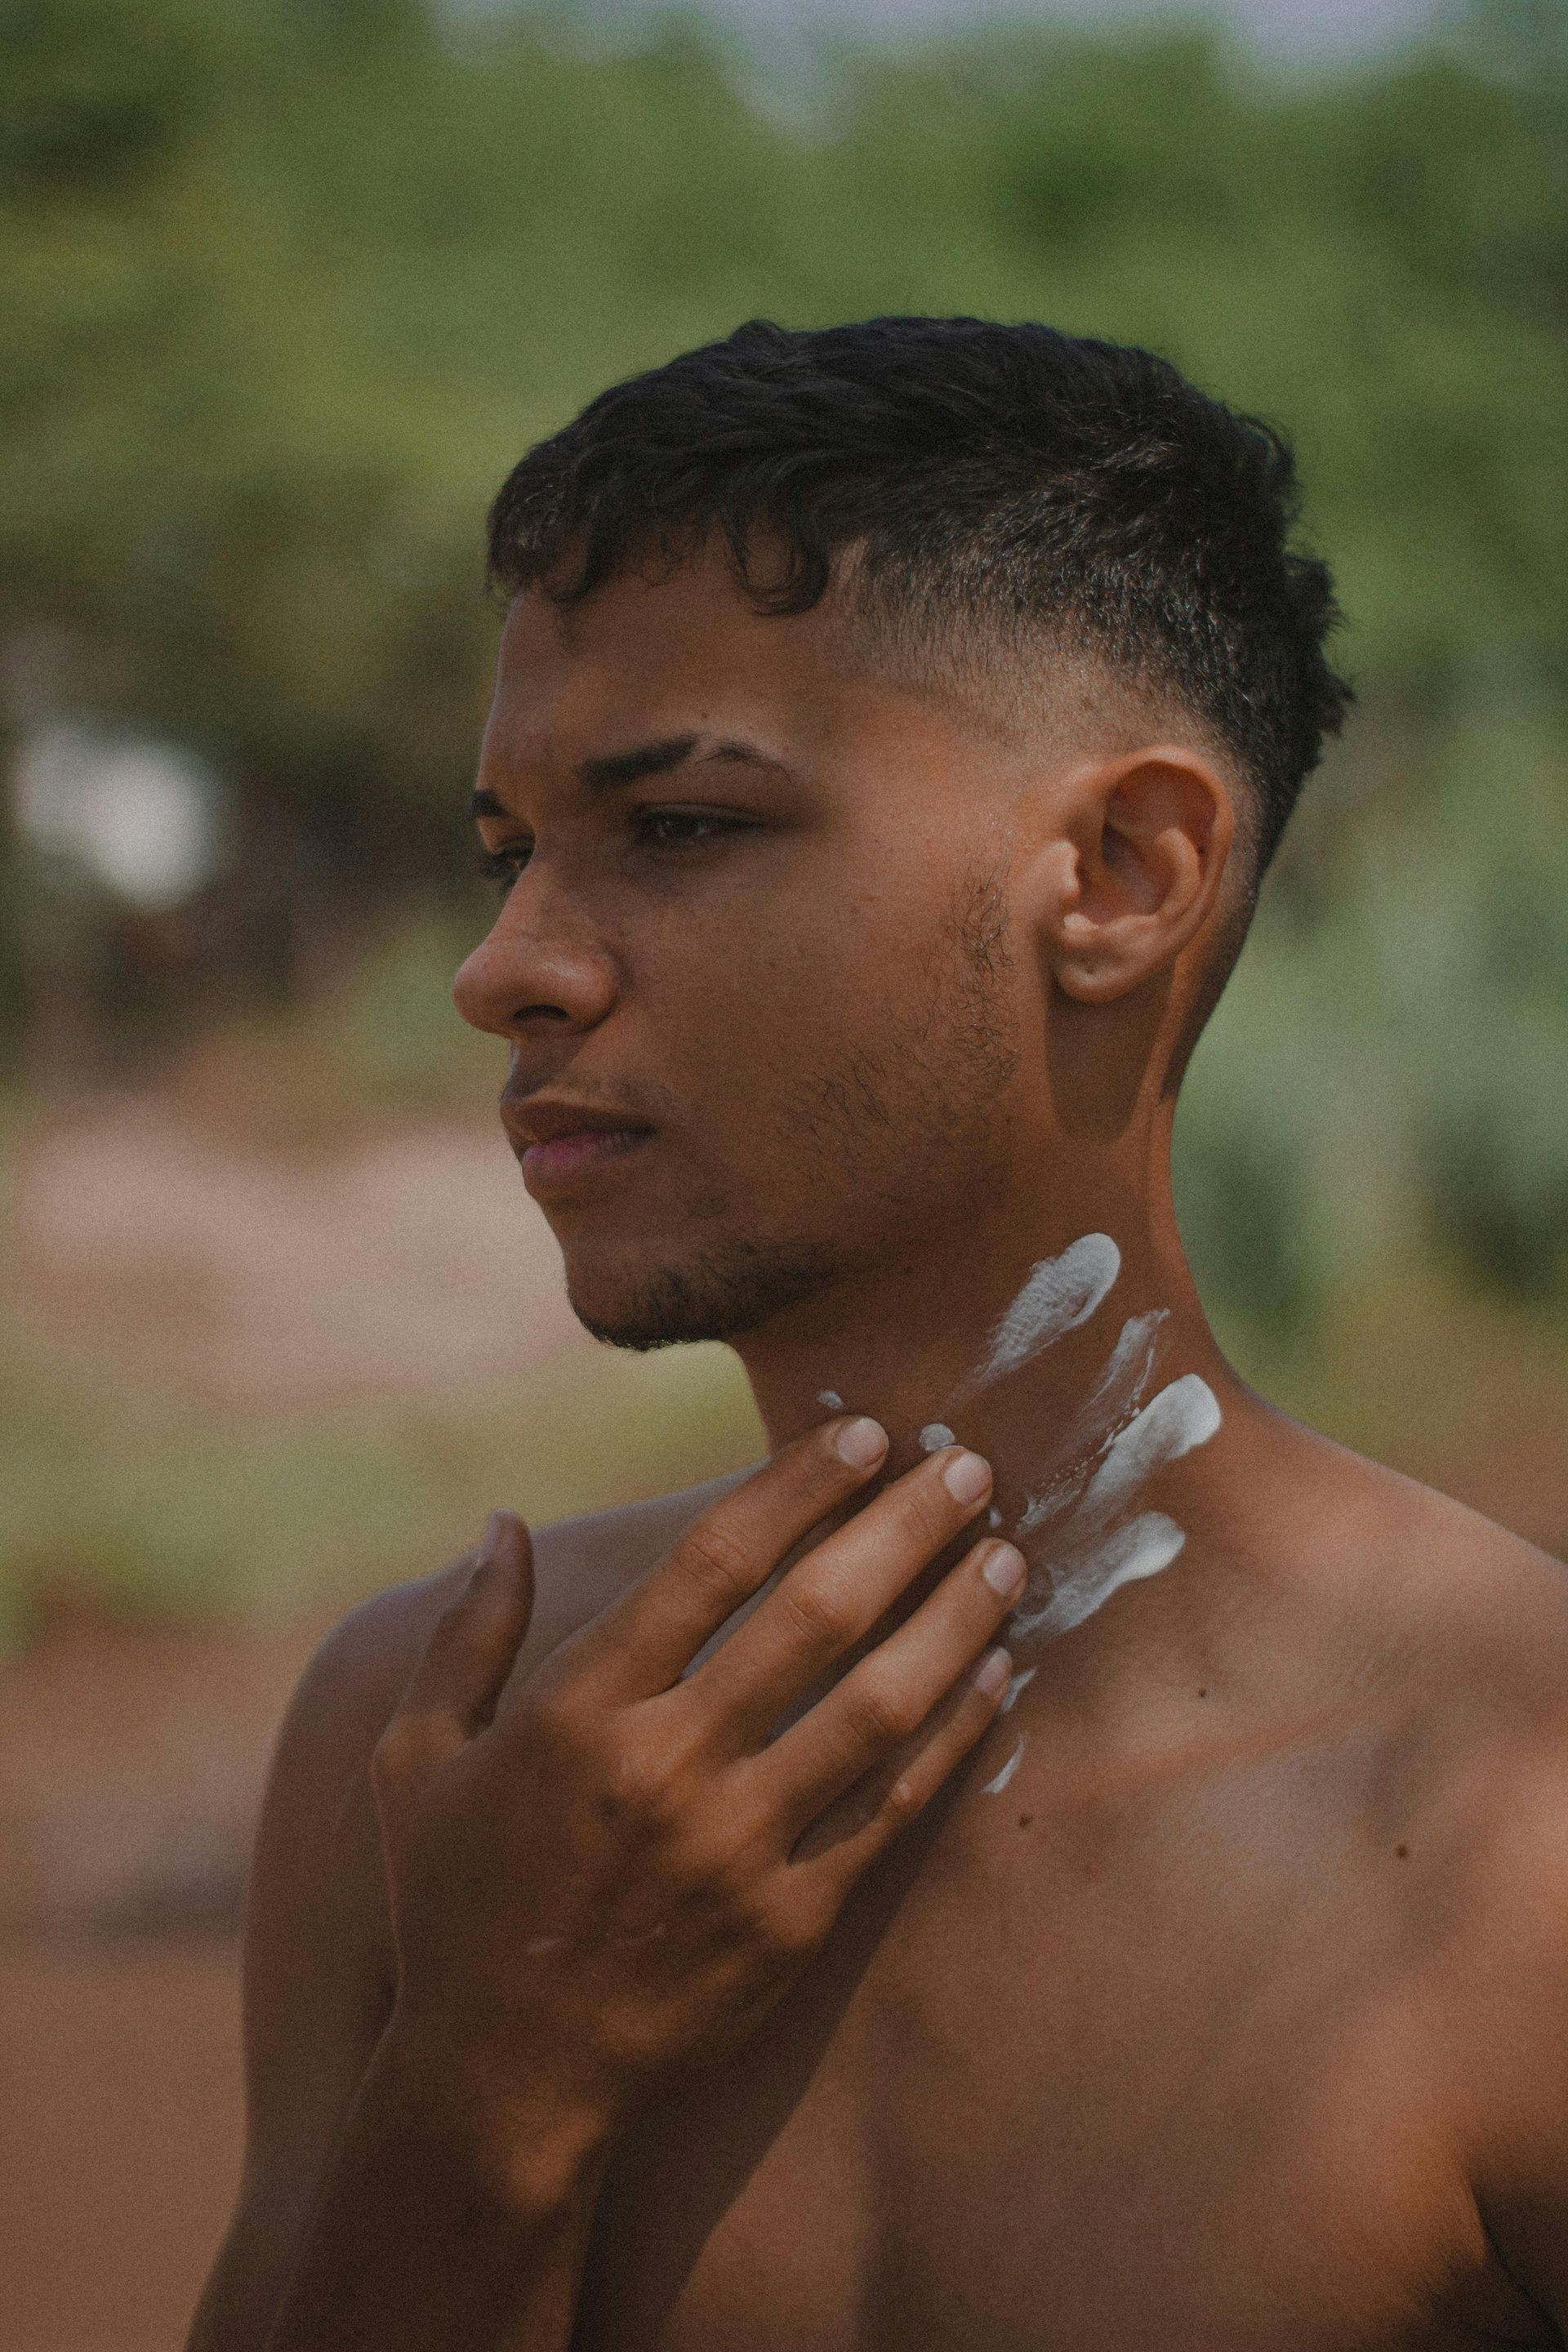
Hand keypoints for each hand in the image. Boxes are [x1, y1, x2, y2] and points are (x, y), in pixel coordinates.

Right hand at [369, 1419, 1022, 2197]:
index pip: (713, 1560)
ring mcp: (738, 1849)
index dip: (799, 1484)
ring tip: (1008, 1558)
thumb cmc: (457, 1905)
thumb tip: (499, 1523)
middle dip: (904, 1526)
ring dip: (951, 1620)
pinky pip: (894, 1809)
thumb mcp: (416, 1762)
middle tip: (969, 1466)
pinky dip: (953, 1736)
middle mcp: (666, 1768)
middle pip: (815, 1616)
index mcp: (578, 1711)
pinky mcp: (793, 1923)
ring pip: (875, 1707)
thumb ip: (463, 1636)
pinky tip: (997, 1677)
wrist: (506, 2083)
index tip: (865, 1430)